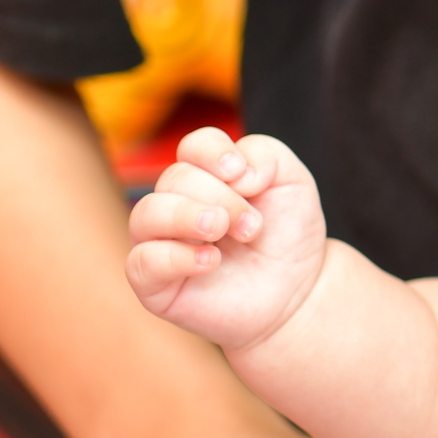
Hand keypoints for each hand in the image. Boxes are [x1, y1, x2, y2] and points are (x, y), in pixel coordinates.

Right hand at [129, 128, 330, 349]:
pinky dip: (175, 257)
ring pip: (146, 213)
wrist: (296, 291)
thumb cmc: (287, 235)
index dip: (214, 152)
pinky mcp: (154, 283)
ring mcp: (160, 242)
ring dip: (190, 217)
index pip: (193, 146)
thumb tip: (234, 171)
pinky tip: (211, 261)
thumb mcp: (292, 181)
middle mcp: (175, 204)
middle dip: (223, 198)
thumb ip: (266, 154)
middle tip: (253, 226)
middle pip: (176, 178)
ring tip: (224, 232)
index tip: (243, 175)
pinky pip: (141, 261)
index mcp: (206, 175)